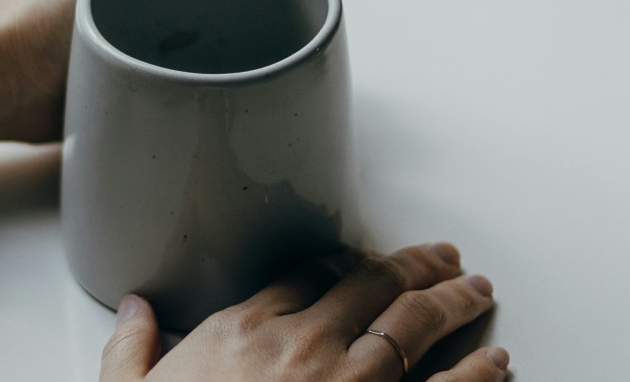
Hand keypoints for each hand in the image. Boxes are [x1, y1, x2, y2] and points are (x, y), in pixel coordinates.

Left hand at [0, 0, 290, 169]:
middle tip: (259, 13)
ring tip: (234, 44)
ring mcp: (154, 1)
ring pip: (225, 6)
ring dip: (234, 26)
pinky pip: (204, 48)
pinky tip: (217, 69)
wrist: (12, 77)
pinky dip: (215, 58)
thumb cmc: (54, 3)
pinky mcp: (152, 48)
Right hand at [100, 243, 508, 381]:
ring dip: (454, 302)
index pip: (307, 275)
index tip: (361, 259)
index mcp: (244, 332)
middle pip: (373, 285)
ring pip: (416, 324)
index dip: (343, 261)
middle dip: (415, 266)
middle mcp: (304, 346)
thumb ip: (131, 351)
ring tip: (477, 291)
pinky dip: (478, 371)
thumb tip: (133, 310)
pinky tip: (497, 361)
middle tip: (442, 258)